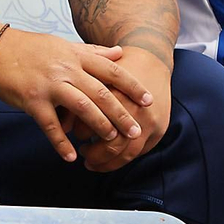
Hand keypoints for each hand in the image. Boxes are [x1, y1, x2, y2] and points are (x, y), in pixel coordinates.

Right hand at [0, 27, 152, 162]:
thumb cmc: (29, 48)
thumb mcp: (62, 45)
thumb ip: (91, 51)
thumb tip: (120, 52)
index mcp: (74, 56)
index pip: (110, 70)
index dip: (131, 86)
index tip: (148, 100)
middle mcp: (65, 70)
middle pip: (101, 93)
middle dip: (121, 114)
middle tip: (136, 131)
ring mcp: (49, 85)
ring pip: (82, 108)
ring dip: (99, 127)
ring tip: (110, 142)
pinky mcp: (32, 100)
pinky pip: (50, 125)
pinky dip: (61, 142)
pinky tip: (71, 156)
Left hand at [76, 46, 171, 171]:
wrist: (150, 61)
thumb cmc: (113, 70)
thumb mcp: (94, 77)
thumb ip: (79, 99)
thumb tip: (63, 126)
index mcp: (114, 94)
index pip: (95, 122)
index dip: (82, 132)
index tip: (71, 136)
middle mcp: (134, 109)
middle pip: (114, 142)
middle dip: (96, 154)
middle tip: (83, 156)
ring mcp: (150, 121)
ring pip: (128, 151)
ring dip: (109, 162)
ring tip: (93, 162)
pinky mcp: (160, 129)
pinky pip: (141, 151)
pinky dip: (124, 158)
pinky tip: (111, 159)